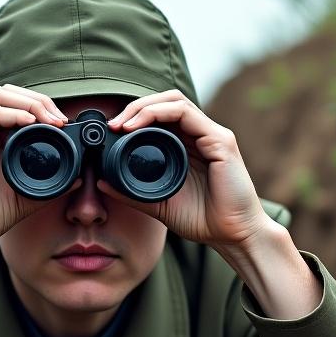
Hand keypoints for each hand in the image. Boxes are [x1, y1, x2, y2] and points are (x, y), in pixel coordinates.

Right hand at [0, 84, 67, 246]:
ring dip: (30, 104)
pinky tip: (31, 124)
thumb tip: (78, 176)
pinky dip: (13, 115)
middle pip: (5, 93)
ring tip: (52, 120)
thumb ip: (47, 183)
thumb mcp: (23, 193)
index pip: (10, 103)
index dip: (38, 105)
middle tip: (61, 119)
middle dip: (37, 100)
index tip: (62, 123)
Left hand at [98, 89, 278, 249]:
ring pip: (176, 101)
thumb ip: (132, 193)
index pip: (161, 115)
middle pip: (167, 101)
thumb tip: (102, 182)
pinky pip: (188, 115)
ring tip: (124, 123)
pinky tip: (141, 127)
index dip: (135, 115)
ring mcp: (212, 135)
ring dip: (145, 107)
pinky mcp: (221, 141)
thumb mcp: (159, 204)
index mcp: (188, 146)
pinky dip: (161, 114)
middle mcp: (201, 135)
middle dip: (137, 106)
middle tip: (114, 123)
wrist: (232, 235)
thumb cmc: (203, 220)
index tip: (112, 130)